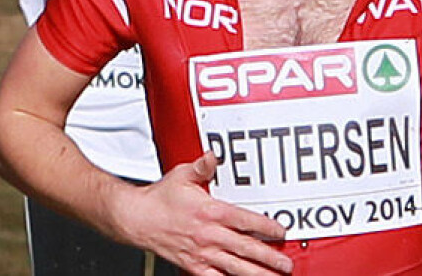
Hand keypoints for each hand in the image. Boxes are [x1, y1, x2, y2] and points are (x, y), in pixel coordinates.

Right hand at [128, 152, 292, 274]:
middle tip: (285, 264)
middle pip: (245, 249)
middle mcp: (208, 235)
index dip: (266, 227)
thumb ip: (202, 167)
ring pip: (234, 268)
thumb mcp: (182, 175)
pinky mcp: (191, 265)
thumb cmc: (159, 199)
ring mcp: (201, 253)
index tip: (281, 232)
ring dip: (255, 274)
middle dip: (268, 258)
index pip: (245, 221)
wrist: (135, 219)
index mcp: (210, 212)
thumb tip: (213, 156)